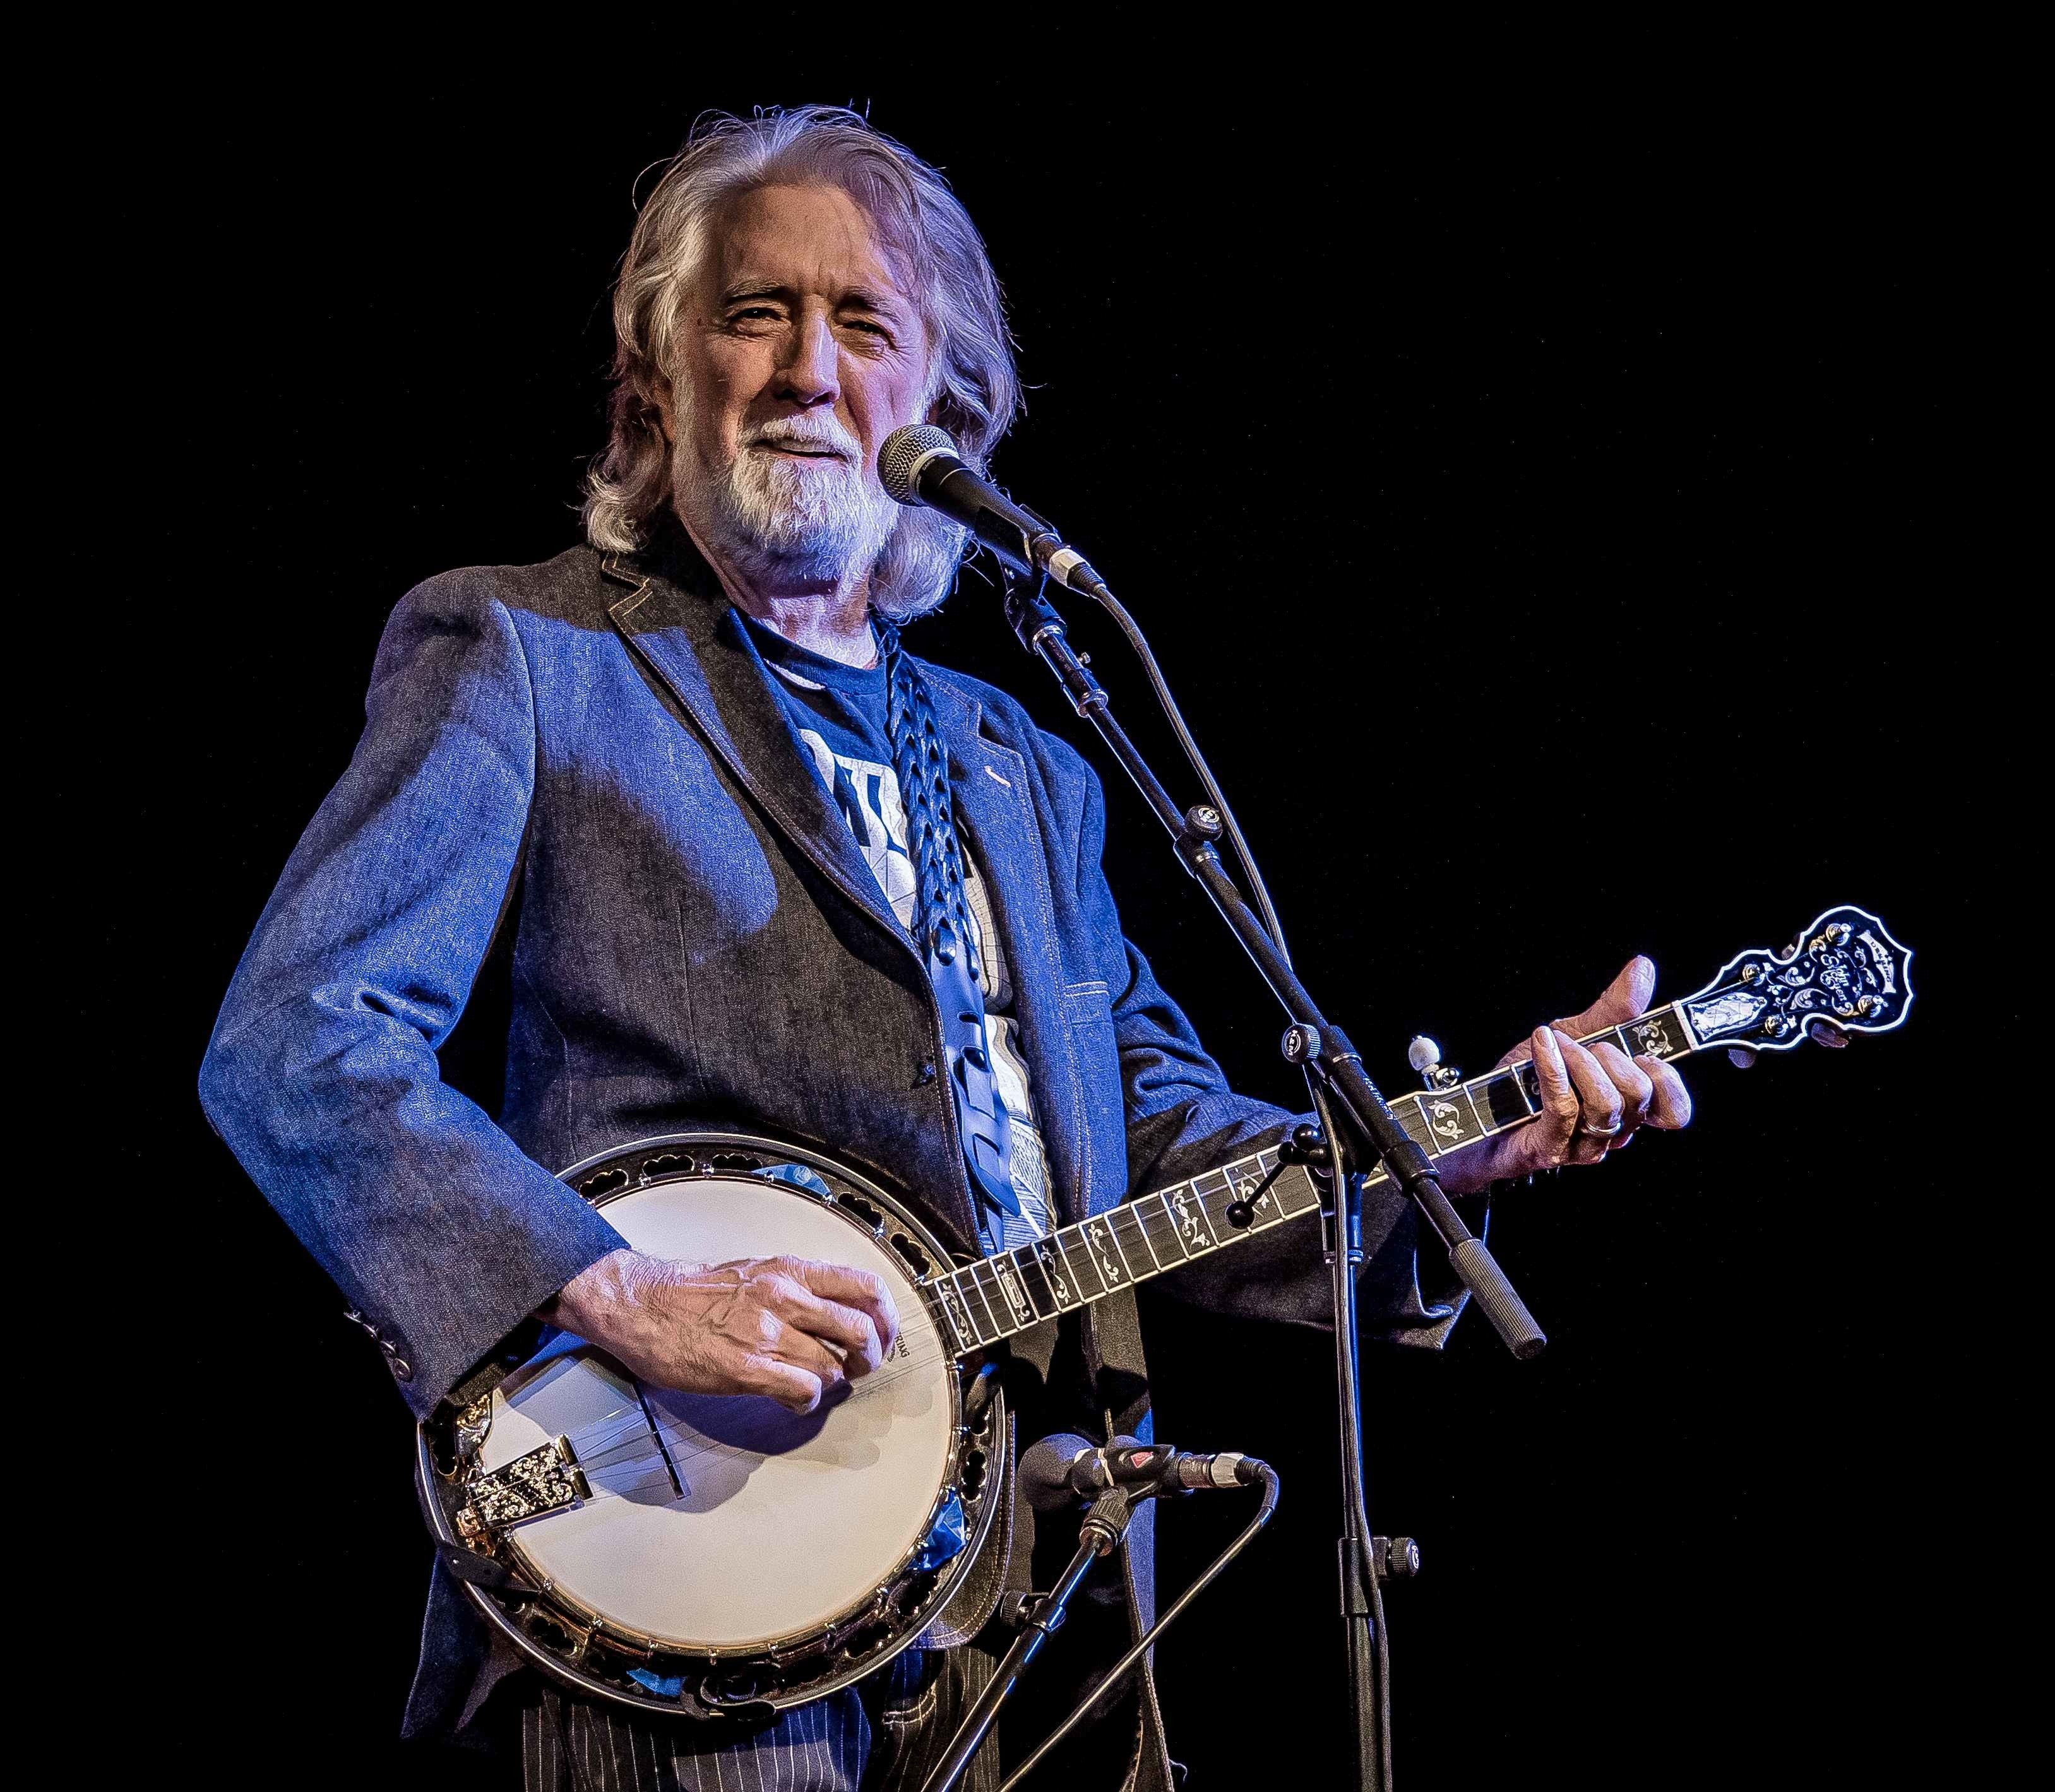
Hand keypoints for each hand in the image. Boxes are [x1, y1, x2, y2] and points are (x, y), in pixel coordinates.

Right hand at [546, 1248, 901, 1413]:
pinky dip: (806, 1402)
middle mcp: (786, 1297)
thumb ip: (801, 1288)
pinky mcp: (746, 1368)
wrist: (644, 1305)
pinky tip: (792, 1399)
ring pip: (832, 1366)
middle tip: (859, 1369)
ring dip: (830, 1382)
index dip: (886, 1317)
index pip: (866, 1286)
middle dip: (870, 1357)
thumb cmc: (699, 1292)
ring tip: (812, 1382)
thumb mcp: (759, 1271)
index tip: (883, 1336)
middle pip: (860, 1330)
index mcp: (792, 1271)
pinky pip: (802, 1391)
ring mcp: (766, 1333)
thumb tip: (840, 1312)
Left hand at [1436, 956, 1692, 1194]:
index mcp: (1627, 1108)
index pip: (1674, 1109)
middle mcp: (1612, 1131)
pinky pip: (1564, 1108)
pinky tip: (1541, 1044)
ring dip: (1580, 1063)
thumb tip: (1643, 967)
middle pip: (1639, 1096)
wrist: (1478, 1113)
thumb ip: (1613, 1011)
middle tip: (1583, 1044)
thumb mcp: (1573, 1035)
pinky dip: (1553, 1068)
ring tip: (1557, 1043)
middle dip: (1612, 1057)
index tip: (1643, 1051)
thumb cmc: (1528, 1079)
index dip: (1667, 1080)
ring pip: (1605, 1105)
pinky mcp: (1549, 1148)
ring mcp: (1581, 1145)